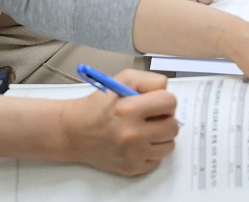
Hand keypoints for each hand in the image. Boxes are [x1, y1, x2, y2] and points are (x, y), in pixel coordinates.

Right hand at [60, 70, 178, 175]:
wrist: (75, 132)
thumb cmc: (99, 105)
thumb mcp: (122, 80)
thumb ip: (150, 81)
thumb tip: (168, 90)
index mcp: (129, 109)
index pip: (170, 103)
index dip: (165, 100)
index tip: (156, 102)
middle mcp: (132, 134)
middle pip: (173, 126)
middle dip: (165, 119)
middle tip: (151, 117)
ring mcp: (133, 155)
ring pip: (169, 146)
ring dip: (161, 136)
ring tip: (146, 130)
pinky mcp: (132, 169)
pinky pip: (158, 160)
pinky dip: (151, 151)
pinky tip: (138, 143)